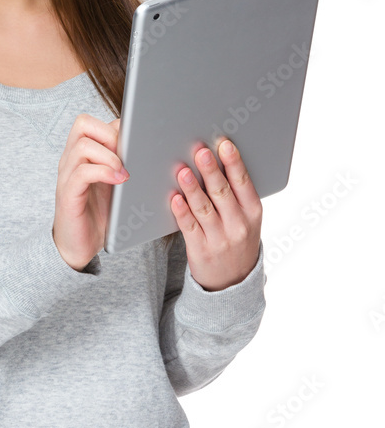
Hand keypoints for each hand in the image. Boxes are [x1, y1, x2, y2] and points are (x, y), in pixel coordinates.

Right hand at [52, 115, 128, 269]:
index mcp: (81, 152)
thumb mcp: (116, 182)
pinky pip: (81, 173)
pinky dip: (104, 172)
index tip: (134, 143)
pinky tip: (120, 181)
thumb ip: (124, 162)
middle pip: (83, 123)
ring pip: (82, 146)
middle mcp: (70, 159)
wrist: (80, 245)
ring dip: (110, 155)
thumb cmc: (100, 213)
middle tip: (126, 154)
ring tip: (125, 172)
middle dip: (110, 134)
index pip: (93, 121)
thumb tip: (152, 144)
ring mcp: (67, 175)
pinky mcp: (68, 194)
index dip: (115, 126)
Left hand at [170, 138, 262, 290]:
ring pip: (204, 208)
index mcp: (253, 212)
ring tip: (182, 171)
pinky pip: (189, 227)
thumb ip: (236, 193)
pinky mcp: (201, 250)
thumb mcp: (247, 218)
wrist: (233, 282)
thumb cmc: (238, 240)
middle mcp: (238, 225)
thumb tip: (216, 159)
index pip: (243, 183)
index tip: (224, 144)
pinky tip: (175, 198)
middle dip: (211, 170)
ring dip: (192, 188)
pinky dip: (182, 212)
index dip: (234, 163)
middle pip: (222, 193)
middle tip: (200, 151)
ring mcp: (220, 239)